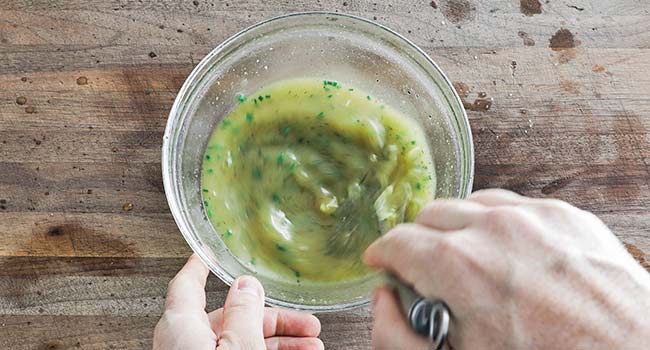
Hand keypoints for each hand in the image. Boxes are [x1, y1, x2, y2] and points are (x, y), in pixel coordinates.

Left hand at [153, 254, 323, 349]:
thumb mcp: (239, 348)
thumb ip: (243, 313)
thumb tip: (246, 285)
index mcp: (182, 329)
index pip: (187, 286)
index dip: (200, 265)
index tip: (208, 252)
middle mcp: (187, 345)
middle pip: (231, 319)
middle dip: (274, 319)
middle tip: (305, 322)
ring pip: (240, 343)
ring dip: (279, 342)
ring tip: (313, 346)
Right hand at [365, 189, 649, 349]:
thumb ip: (395, 335)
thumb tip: (382, 300)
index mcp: (457, 264)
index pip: (395, 241)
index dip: (384, 257)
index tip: (386, 265)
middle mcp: (494, 228)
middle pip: (430, 215)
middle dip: (421, 243)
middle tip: (432, 275)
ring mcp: (534, 215)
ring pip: (471, 204)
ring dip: (461, 230)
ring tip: (474, 267)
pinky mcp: (567, 215)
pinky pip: (515, 207)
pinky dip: (501, 227)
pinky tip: (512, 259)